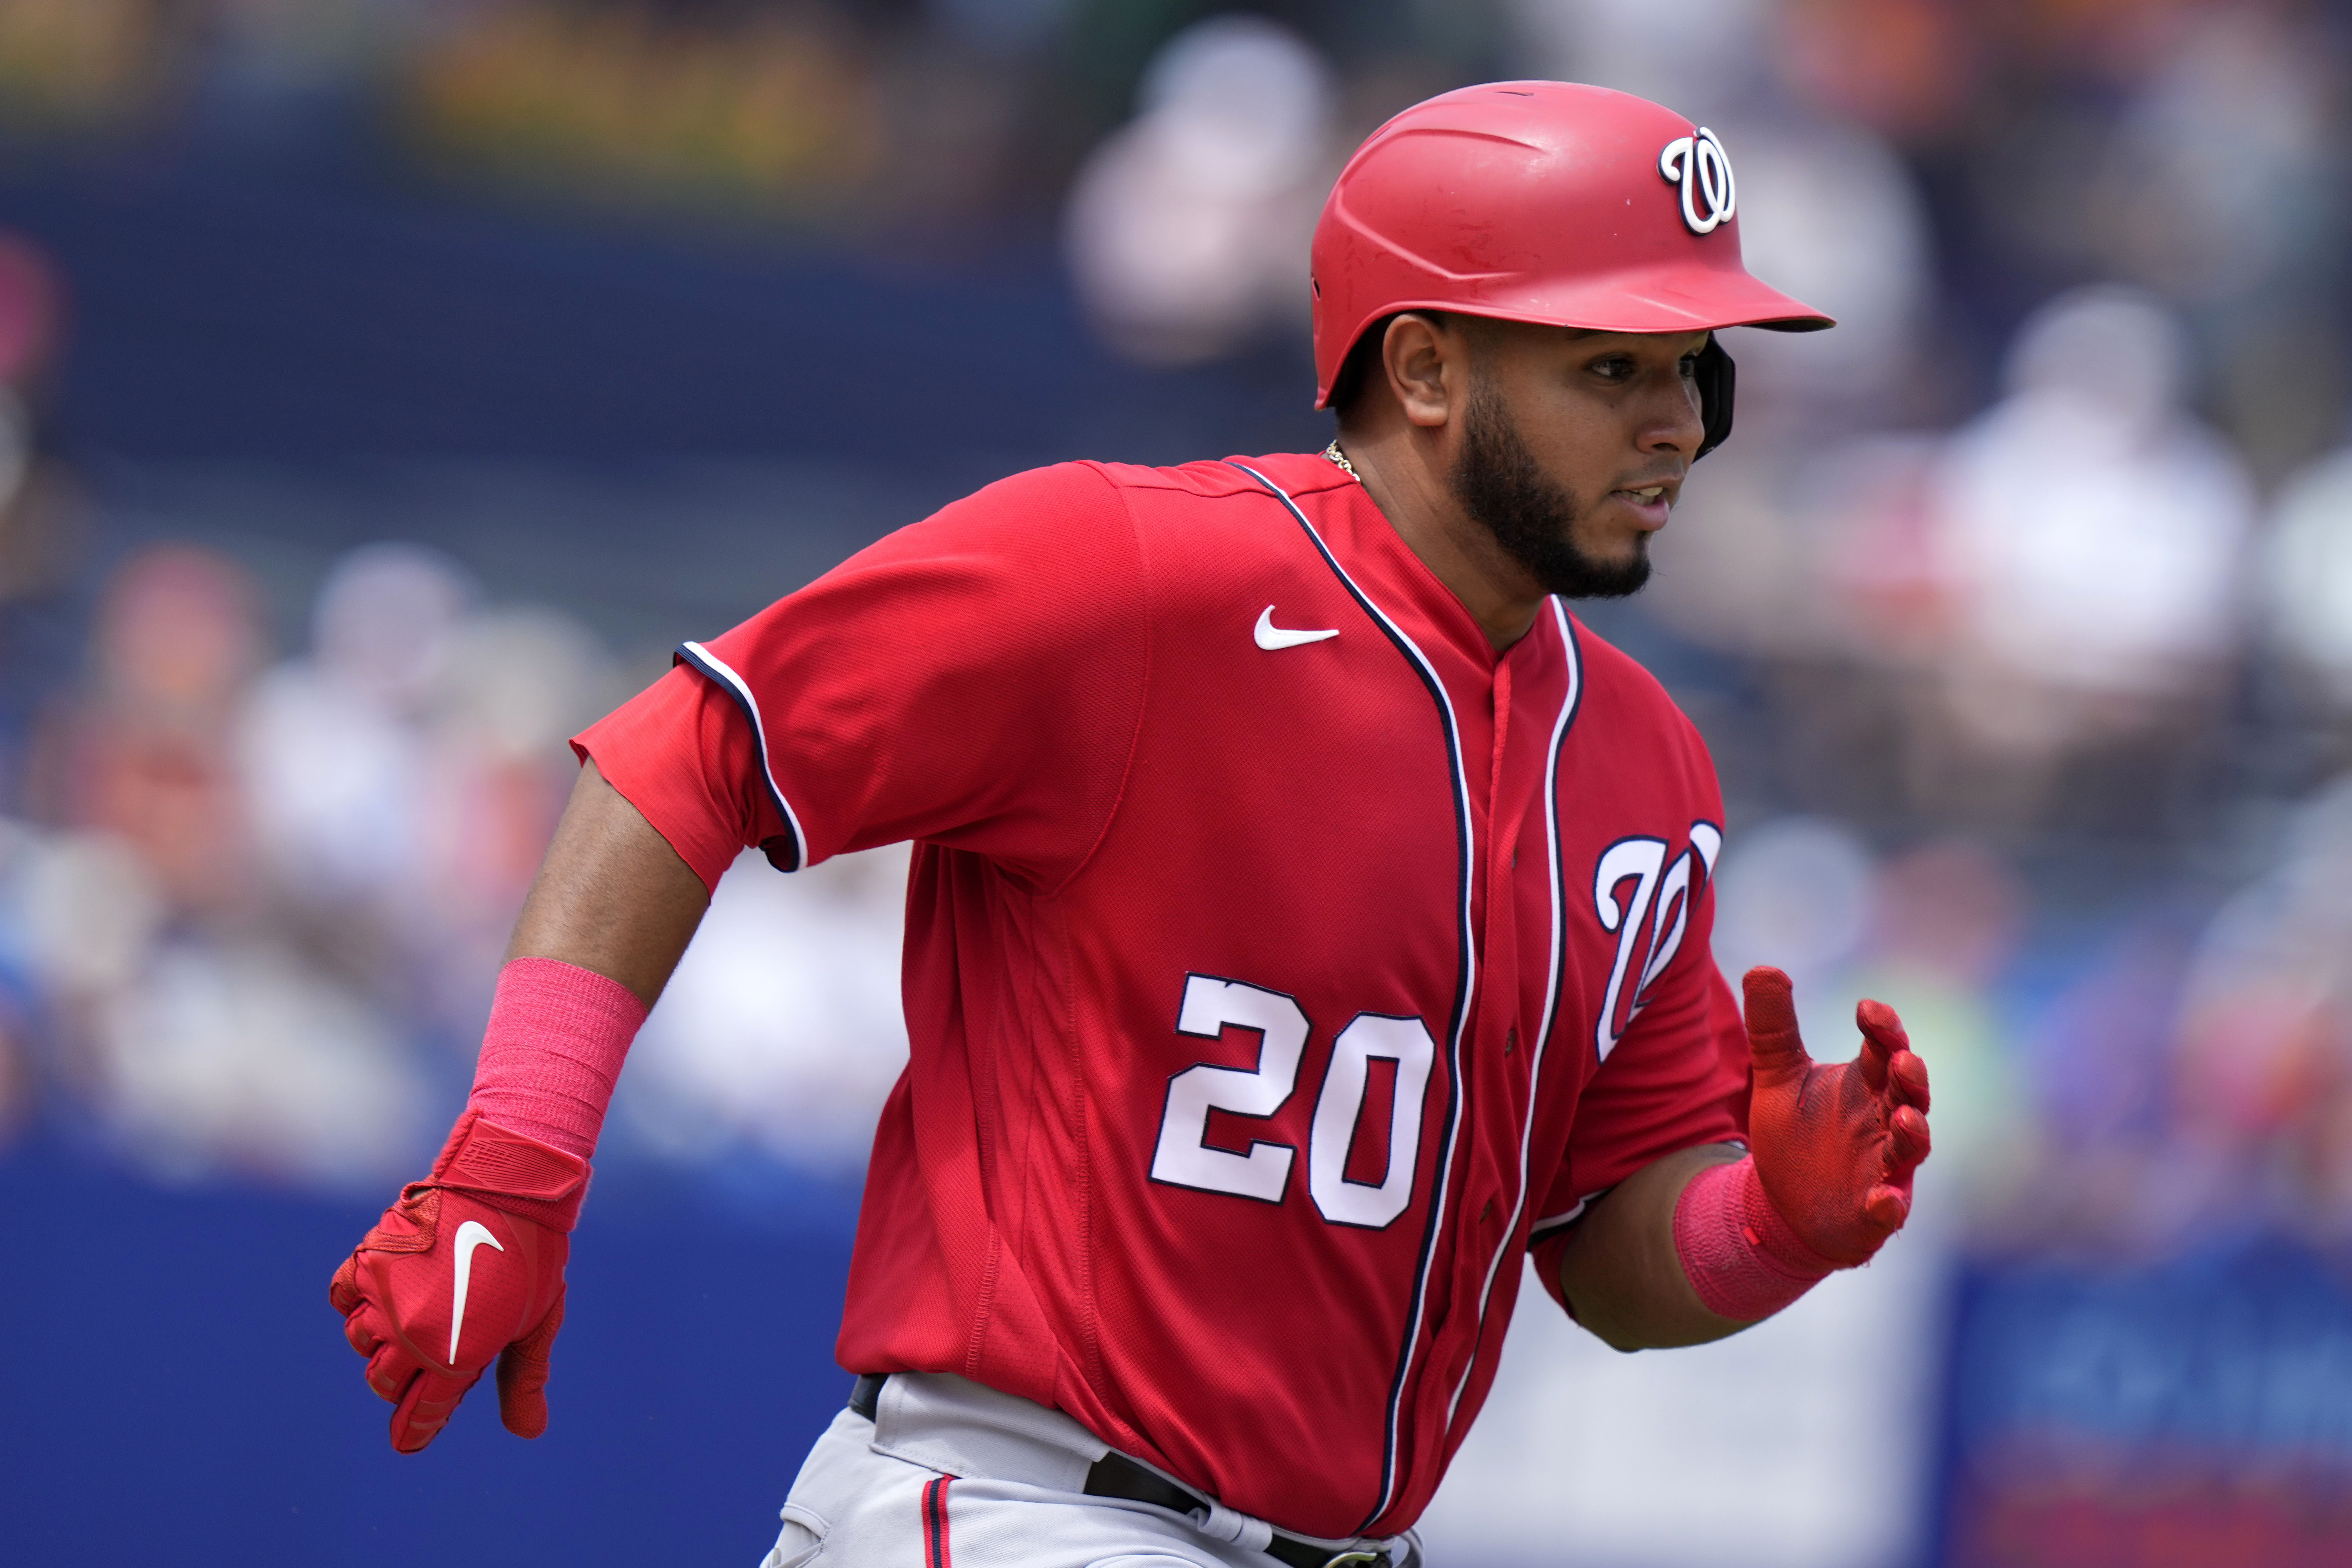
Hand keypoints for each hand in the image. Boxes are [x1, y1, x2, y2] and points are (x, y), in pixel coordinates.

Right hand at [329, 1112, 585, 1452]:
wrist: (508, 1188)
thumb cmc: (532, 1258)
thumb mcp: (537, 1324)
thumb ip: (524, 1380)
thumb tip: (528, 1432)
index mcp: (456, 1356)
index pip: (421, 1412)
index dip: (416, 1429)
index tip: (410, 1437)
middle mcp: (412, 1334)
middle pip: (383, 1382)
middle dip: (401, 1380)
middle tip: (426, 1358)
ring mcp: (385, 1297)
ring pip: (360, 1341)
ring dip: (379, 1340)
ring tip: (411, 1318)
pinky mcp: (368, 1260)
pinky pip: (341, 1296)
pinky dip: (354, 1300)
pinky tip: (381, 1293)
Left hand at [1741, 967, 1930, 1266]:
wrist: (1782, 1205)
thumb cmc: (1795, 1134)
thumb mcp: (1776, 1075)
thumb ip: (1773, 1027)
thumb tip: (1763, 967)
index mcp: (1864, 1084)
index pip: (1883, 1048)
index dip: (1882, 1028)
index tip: (1867, 1008)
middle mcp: (1883, 1121)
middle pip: (1909, 1093)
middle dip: (1911, 1076)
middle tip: (1903, 1058)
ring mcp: (1885, 1167)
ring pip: (1911, 1147)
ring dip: (1914, 1133)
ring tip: (1907, 1119)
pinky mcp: (1876, 1211)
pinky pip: (1890, 1208)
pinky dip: (1890, 1205)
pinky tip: (1883, 1201)